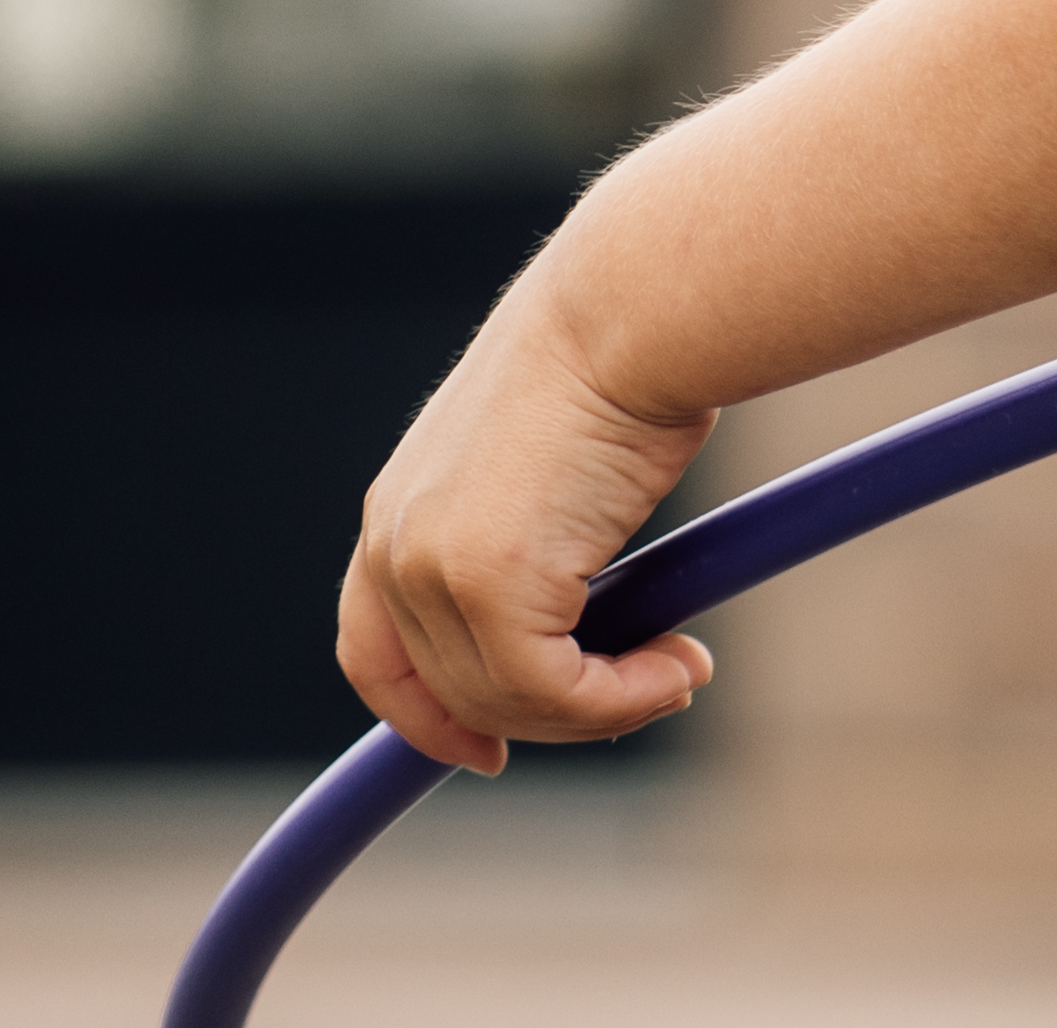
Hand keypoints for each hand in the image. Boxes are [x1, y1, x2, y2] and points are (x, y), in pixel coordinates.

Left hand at [338, 301, 719, 774]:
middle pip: (452, 691)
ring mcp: (434, 569)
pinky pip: (552, 690)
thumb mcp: (553, 451)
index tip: (489, 749)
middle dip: (553, 714)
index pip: (375, 652)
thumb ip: (541, 526)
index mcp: (398, 510)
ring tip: (682, 671)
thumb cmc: (625, 350)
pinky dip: (620, 700)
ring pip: (505, 700)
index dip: (423, 716)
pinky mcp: (491, 586)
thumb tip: (599, 605)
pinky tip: (681, 665)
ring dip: (603, 708)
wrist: (637, 307)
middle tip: (652, 688)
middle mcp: (396, 545)